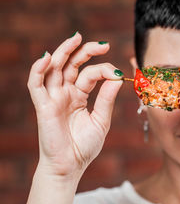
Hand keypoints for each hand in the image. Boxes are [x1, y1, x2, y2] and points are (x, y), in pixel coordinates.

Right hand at [27, 32, 122, 178]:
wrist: (71, 166)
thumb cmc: (85, 146)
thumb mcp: (101, 120)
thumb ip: (107, 98)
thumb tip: (118, 77)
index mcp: (79, 95)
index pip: (90, 74)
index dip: (104, 69)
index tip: (118, 73)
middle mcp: (65, 92)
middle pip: (72, 64)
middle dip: (85, 51)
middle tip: (103, 45)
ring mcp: (53, 97)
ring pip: (55, 68)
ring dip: (64, 51)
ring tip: (76, 38)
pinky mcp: (43, 105)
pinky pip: (36, 84)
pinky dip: (39, 69)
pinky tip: (48, 58)